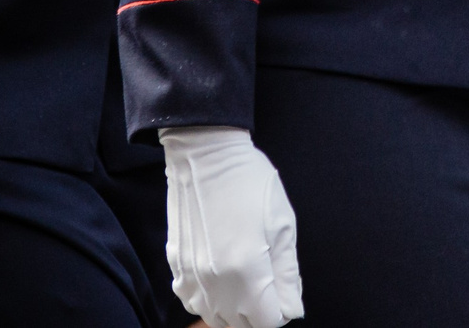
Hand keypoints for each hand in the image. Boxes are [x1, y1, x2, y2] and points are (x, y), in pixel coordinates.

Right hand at [160, 126, 302, 327]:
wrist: (205, 157)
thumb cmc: (250, 184)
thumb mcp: (283, 224)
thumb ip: (288, 274)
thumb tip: (292, 310)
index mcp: (247, 271)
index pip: (267, 321)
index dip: (281, 308)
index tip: (283, 287)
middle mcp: (215, 282)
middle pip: (241, 323)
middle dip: (259, 310)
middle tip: (268, 280)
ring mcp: (191, 277)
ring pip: (215, 317)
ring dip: (234, 307)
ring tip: (246, 278)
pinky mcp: (176, 267)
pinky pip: (192, 302)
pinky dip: (209, 298)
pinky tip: (220, 276)